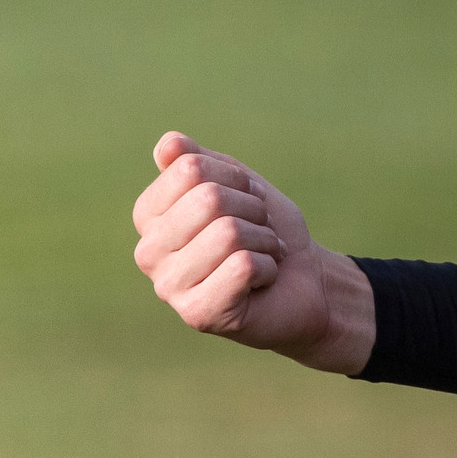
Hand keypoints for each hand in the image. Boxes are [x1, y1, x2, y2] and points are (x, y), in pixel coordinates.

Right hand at [131, 132, 373, 373]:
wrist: (307, 279)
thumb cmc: (266, 229)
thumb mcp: (239, 184)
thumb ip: (201, 162)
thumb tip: (168, 143)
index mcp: (151, 215)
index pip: (190, 168)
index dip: (237, 179)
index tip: (246, 201)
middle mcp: (149, 252)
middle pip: (208, 199)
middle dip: (253, 210)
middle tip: (258, 232)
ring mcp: (169, 286)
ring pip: (228, 233)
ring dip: (263, 240)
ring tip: (260, 255)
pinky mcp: (198, 313)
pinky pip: (243, 266)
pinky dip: (268, 267)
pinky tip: (262, 281)